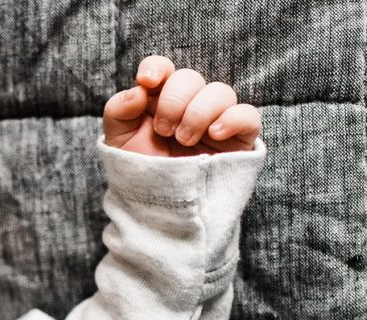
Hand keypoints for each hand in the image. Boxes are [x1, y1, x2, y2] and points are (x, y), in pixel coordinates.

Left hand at [103, 55, 260, 156]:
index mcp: (159, 99)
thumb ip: (118, 111)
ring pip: (220, 92)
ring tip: (184, 140)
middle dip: (174, 101)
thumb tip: (138, 90)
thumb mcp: (119, 141)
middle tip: (164, 130)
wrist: (158, 205)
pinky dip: (232, 119)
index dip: (157, 67)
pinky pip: (248, 115)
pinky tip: (214, 133)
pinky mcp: (237, 138)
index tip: (148, 82)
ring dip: (198, 112)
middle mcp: (188, 105)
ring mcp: (215, 120)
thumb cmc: (140, 169)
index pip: (162, 69)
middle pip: (190, 78)